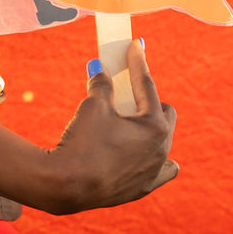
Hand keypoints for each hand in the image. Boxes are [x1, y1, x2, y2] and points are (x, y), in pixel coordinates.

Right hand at [47, 41, 177, 213]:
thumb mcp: (92, 106)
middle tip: (131, 88)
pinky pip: (162, 170)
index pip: (147, 86)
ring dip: (152, 127)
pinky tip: (146, 154)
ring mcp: (154, 171)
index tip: (136, 46)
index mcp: (155, 126)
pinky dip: (156, 159)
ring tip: (134, 120)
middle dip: (149, 98)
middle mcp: (162, 149)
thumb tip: (100, 69)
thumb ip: (101, 85)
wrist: (68, 185)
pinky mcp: (143, 187)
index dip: (138, 63)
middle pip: (165, 113)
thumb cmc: (83, 142)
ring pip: (164, 141)